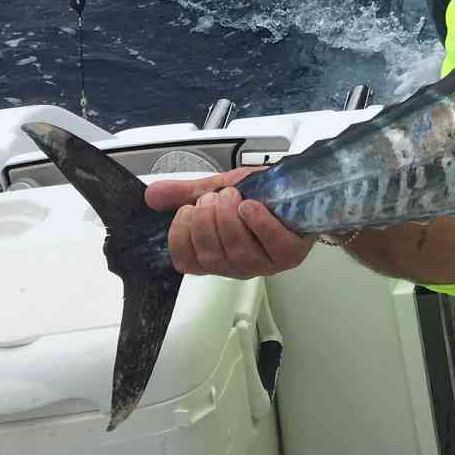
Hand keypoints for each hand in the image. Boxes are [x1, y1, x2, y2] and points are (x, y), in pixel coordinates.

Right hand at [145, 167, 312, 278]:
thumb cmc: (261, 194)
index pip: (186, 262)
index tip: (187, 210)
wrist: (303, 188)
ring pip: (236, 252)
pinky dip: (257, 224)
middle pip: (210, 256)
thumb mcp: (219, 189)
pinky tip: (250, 206)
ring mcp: (265, 263)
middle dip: (206, 222)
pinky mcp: (290, 255)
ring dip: (229, 219)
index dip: (181, 237)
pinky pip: (270, 244)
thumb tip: (151, 195)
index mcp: (216, 254)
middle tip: (213, 198)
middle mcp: (237, 265)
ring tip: (233, 196)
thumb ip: (187, 194)